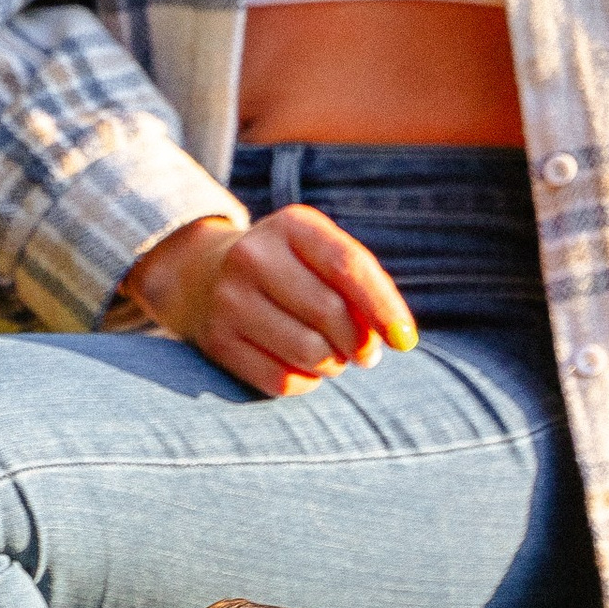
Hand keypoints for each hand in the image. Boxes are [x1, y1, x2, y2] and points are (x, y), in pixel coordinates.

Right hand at [123, 203, 417, 398]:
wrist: (203, 275)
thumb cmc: (290, 268)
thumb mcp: (321, 253)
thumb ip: (363, 284)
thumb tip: (393, 338)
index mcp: (291, 225)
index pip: (348, 267)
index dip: (384, 307)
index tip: (405, 341)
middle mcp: (252, 256)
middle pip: (330, 314)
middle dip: (360, 342)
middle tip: (365, 352)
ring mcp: (229, 300)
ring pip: (309, 353)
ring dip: (334, 364)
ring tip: (332, 355)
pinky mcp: (217, 341)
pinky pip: (281, 381)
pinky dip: (306, 381)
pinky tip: (301, 365)